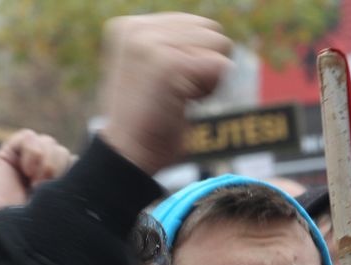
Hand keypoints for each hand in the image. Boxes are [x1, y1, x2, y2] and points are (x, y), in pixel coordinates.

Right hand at [0, 129, 75, 227]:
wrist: (9, 229)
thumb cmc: (37, 222)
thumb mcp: (64, 199)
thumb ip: (74, 178)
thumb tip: (84, 154)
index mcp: (60, 182)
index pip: (77, 163)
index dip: (72, 174)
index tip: (62, 194)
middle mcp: (44, 169)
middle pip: (63, 152)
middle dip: (57, 171)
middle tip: (43, 191)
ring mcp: (28, 159)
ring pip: (49, 143)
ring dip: (45, 165)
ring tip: (34, 184)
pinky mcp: (10, 151)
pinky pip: (29, 136)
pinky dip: (31, 153)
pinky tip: (25, 171)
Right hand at [101, 13, 231, 174]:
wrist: (128, 155)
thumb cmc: (146, 122)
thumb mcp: (151, 70)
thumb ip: (173, 46)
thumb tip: (214, 35)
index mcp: (131, 26)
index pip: (194, 24)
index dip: (193, 58)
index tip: (167, 85)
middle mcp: (138, 28)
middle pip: (210, 30)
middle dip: (203, 65)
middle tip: (173, 93)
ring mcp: (153, 44)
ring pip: (219, 44)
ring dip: (207, 78)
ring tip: (176, 97)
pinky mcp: (170, 65)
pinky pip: (221, 66)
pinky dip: (210, 90)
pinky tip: (182, 104)